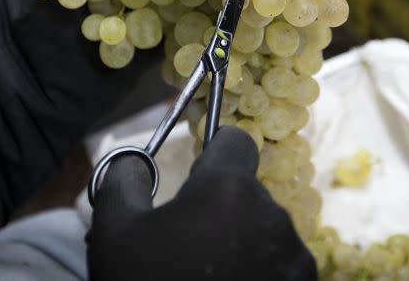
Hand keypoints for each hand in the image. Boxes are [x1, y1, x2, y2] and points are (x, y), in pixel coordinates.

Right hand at [87, 126, 316, 280]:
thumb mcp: (114, 234)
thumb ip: (123, 181)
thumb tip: (134, 158)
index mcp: (228, 190)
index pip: (236, 142)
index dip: (214, 153)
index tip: (194, 176)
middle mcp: (273, 216)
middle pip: (248, 193)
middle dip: (220, 210)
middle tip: (184, 246)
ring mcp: (294, 260)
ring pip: (266, 233)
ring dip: (242, 245)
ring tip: (207, 277)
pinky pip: (280, 269)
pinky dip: (259, 276)